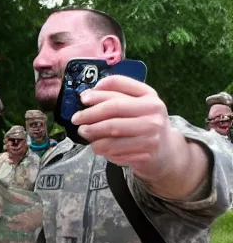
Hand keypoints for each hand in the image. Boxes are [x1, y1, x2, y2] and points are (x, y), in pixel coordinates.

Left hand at [72, 75, 208, 197]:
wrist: (165, 151)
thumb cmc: (144, 123)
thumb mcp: (137, 104)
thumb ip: (116, 95)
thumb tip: (88, 94)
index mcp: (149, 96)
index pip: (119, 88)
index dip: (98, 93)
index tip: (83, 99)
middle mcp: (153, 113)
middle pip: (113, 110)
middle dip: (89, 115)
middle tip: (77, 120)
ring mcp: (151, 134)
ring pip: (111, 133)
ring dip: (92, 135)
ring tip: (85, 134)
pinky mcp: (145, 154)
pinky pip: (115, 152)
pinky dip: (103, 150)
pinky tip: (101, 147)